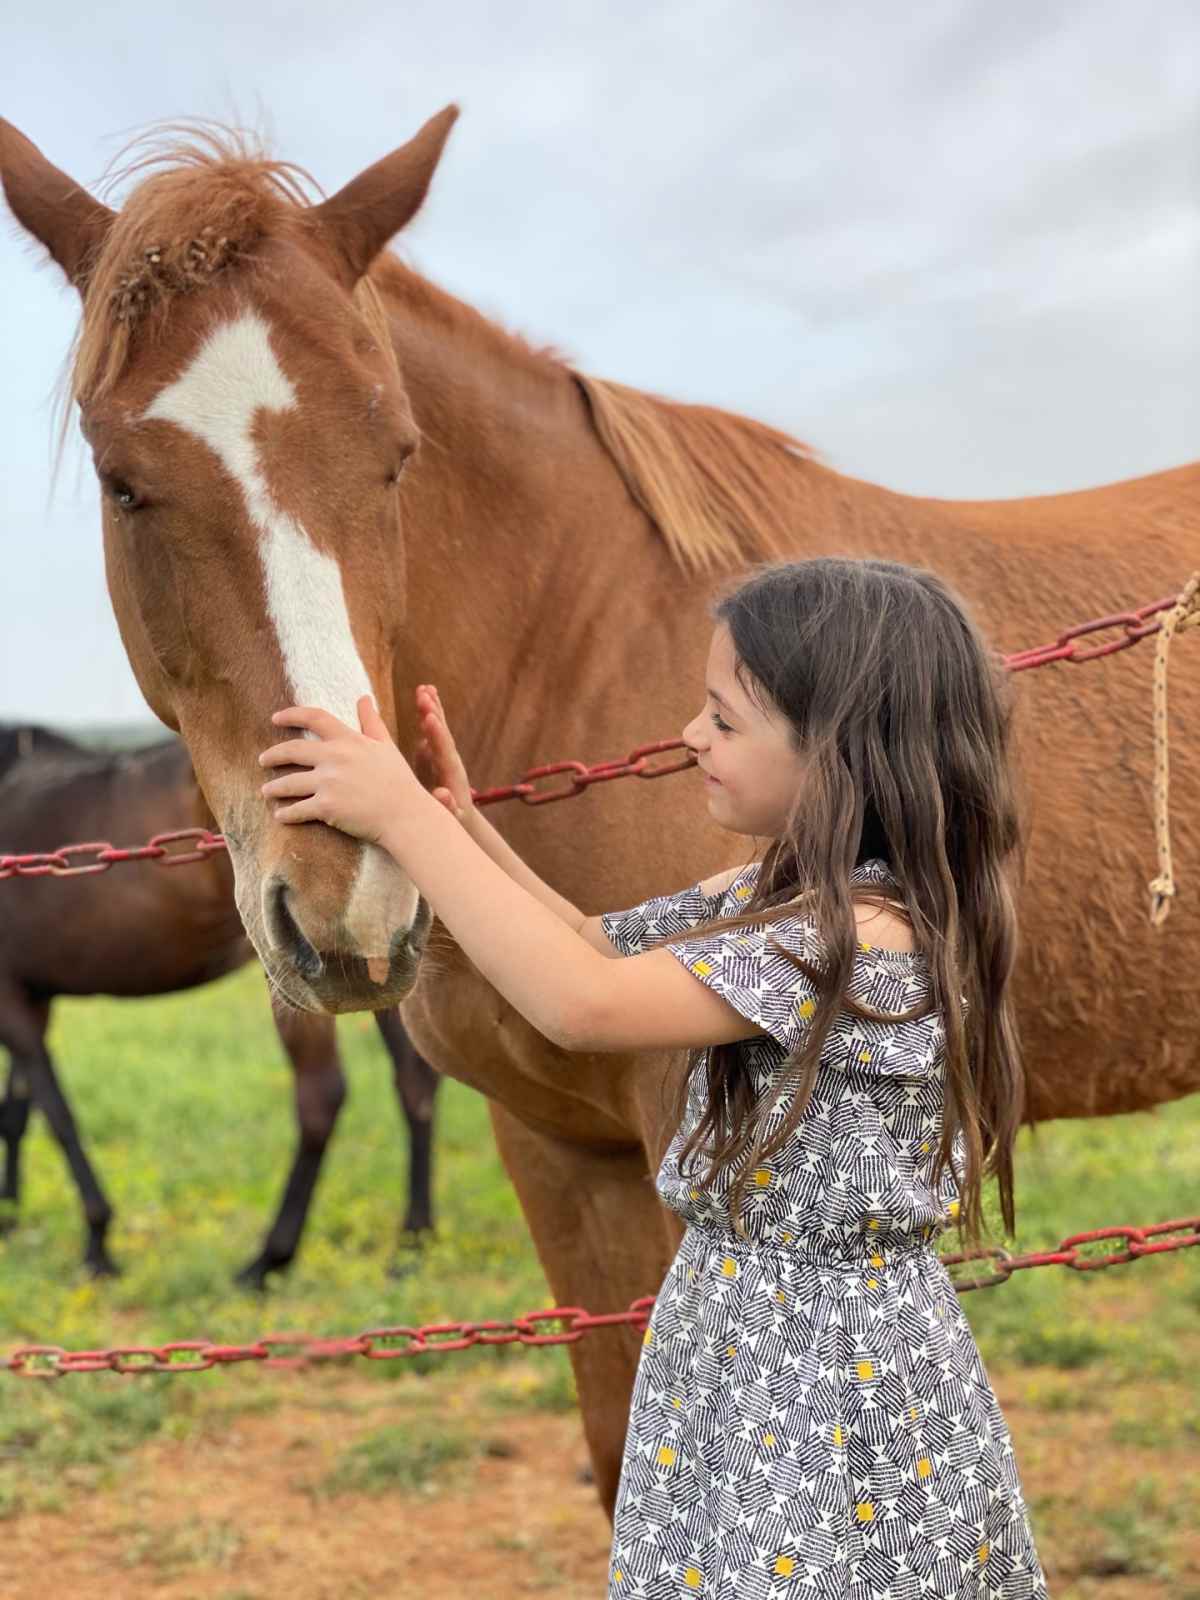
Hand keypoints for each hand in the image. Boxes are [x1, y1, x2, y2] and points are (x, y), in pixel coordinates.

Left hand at [259, 696, 421, 844]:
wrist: (405, 815)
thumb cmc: (398, 781)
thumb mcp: (386, 745)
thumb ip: (371, 721)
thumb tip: (364, 698)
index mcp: (349, 740)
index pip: (314, 718)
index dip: (292, 715)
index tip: (276, 718)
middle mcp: (335, 757)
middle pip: (293, 750)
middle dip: (273, 755)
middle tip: (263, 759)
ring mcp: (329, 782)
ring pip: (289, 783)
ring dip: (274, 788)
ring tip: (266, 791)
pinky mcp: (326, 807)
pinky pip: (297, 810)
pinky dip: (286, 814)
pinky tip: (280, 815)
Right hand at [413, 683, 474, 821]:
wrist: (462, 819)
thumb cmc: (454, 821)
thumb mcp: (451, 818)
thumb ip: (447, 807)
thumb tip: (442, 794)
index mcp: (451, 774)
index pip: (443, 751)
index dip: (436, 735)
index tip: (429, 718)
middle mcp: (450, 760)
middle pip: (441, 734)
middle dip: (433, 713)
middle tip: (424, 693)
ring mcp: (445, 756)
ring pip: (438, 729)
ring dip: (432, 708)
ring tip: (425, 688)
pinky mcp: (437, 755)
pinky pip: (433, 732)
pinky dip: (429, 715)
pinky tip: (425, 697)